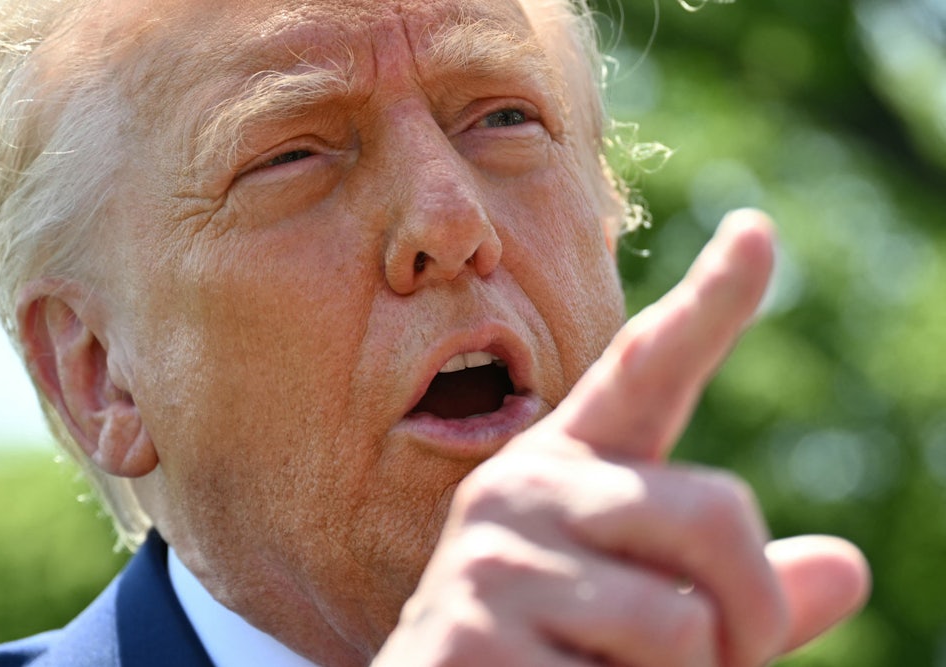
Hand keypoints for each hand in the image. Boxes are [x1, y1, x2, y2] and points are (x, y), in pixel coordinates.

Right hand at [376, 210, 869, 665]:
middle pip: (717, 512)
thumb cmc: (561, 653)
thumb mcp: (654, 610)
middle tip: (726, 656)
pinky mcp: (472, 631)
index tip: (756, 231)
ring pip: (680, 621)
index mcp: (572, 467)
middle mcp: (527, 487)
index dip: (709, 302)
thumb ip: (741, 589)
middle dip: (752, 610)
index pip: (645, 369)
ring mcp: (493, 556)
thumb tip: (850, 566)